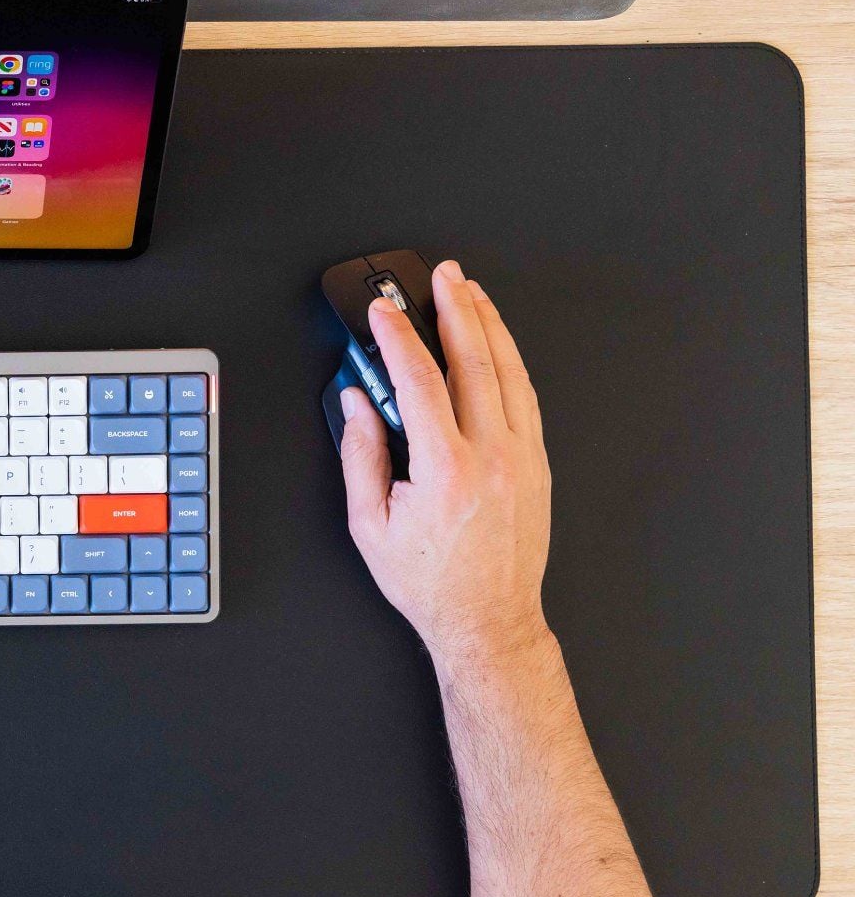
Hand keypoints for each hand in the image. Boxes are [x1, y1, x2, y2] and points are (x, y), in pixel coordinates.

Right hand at [337, 260, 551, 664]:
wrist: (488, 620)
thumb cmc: (431, 582)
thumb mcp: (371, 524)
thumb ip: (362, 455)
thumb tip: (357, 403)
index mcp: (446, 469)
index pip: (419, 380)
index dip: (398, 337)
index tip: (383, 311)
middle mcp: (492, 457)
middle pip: (476, 360)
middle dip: (456, 309)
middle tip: (443, 276)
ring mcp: (523, 458)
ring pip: (510, 371)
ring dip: (490, 325)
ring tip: (472, 293)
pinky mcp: (539, 465)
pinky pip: (526, 397)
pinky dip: (510, 361)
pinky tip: (497, 344)